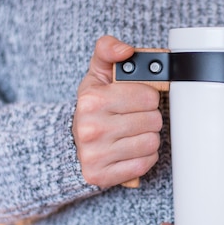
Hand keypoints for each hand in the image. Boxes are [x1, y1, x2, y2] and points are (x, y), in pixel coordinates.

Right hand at [73, 36, 162, 187]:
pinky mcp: (102, 175)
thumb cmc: (92, 107)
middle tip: (135, 117)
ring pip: (152, 142)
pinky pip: (145, 163)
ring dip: (148, 137)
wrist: (70, 142)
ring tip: (133, 133)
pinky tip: (130, 149)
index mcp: (91, 100)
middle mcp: (91, 128)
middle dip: (149, 117)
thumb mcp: (97, 74)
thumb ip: (108, 50)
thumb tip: (125, 49)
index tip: (137, 99)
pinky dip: (143, 157)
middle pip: (153, 120)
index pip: (148, 96)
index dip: (148, 97)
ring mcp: (95, 154)